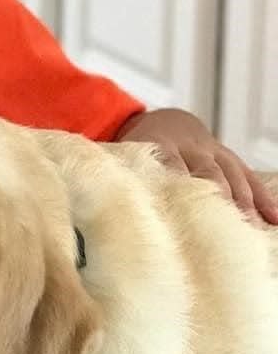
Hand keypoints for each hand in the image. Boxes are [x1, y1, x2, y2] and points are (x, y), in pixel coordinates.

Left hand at [116, 108, 277, 224]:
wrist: (163, 122)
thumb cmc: (135, 152)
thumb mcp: (120, 157)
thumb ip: (114, 177)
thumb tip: (93, 207)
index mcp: (155, 146)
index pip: (165, 166)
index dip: (172, 187)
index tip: (173, 213)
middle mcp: (187, 147)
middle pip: (204, 172)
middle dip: (214, 198)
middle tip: (219, 226)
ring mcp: (211, 152)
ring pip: (229, 175)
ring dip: (241, 202)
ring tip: (250, 230)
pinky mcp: (228, 158)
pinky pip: (248, 176)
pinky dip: (262, 198)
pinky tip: (274, 220)